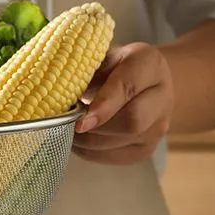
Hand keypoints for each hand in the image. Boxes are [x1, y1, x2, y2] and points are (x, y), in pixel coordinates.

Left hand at [73, 42, 173, 164]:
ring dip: (87, 142)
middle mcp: (162, 96)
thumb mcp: (99, 58)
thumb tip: (52, 92)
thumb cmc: (111, 69)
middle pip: (131, 121)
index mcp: (149, 64)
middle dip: (94, 128)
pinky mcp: (145, 149)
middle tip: (67, 125)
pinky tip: (79, 142)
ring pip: (120, 142)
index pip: (128, 88)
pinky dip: (90, 152)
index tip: (80, 122)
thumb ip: (82, 70)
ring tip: (67, 131)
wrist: (141, 84)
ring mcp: (157, 127)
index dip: (103, 106)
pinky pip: (115, 156)